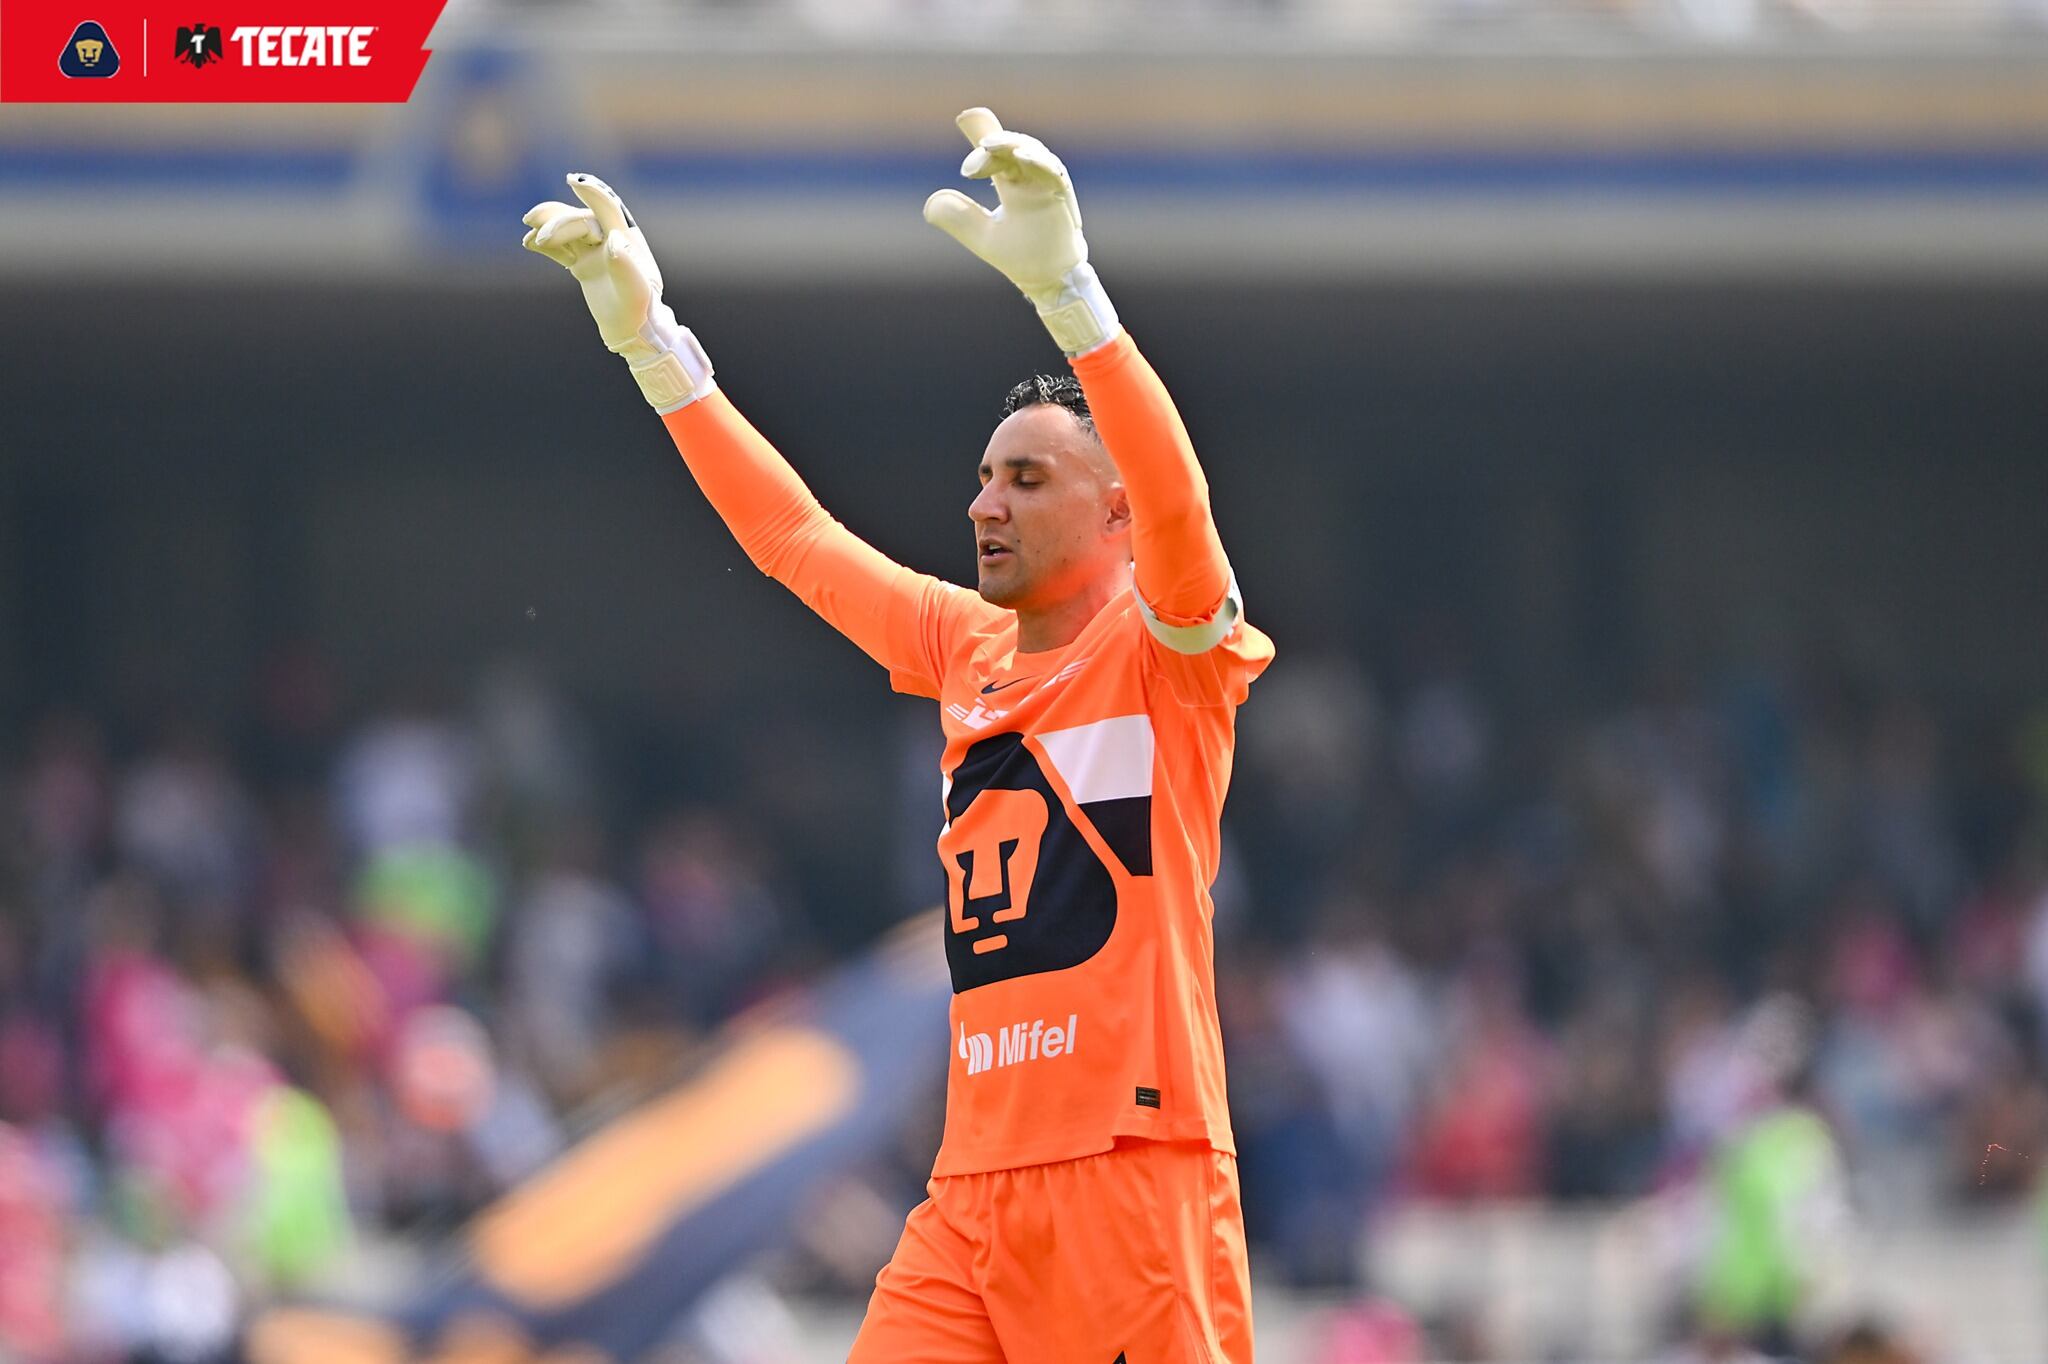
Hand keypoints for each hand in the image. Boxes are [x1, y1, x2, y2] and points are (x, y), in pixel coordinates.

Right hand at [522, 174, 712, 410]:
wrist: (634, 332)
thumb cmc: (640, 311)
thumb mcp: (637, 291)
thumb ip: (626, 266)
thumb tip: (612, 241)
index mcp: (626, 239)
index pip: (607, 209)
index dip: (591, 193)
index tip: (573, 181)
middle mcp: (610, 240)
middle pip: (580, 220)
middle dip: (558, 223)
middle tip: (539, 237)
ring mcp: (595, 251)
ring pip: (567, 229)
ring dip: (547, 226)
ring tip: (529, 233)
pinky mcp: (583, 265)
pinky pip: (560, 249)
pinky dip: (545, 245)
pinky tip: (529, 244)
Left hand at [923, 109, 1118, 354]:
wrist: (1049, 280)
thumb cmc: (1021, 255)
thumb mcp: (981, 235)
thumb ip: (958, 217)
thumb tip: (931, 203)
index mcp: (1012, 182)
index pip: (995, 155)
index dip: (981, 154)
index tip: (966, 172)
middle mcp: (1029, 178)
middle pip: (1013, 146)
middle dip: (994, 140)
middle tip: (980, 146)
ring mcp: (1046, 184)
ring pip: (1031, 152)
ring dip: (1011, 144)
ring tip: (991, 145)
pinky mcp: (1061, 196)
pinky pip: (1052, 171)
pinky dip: (1038, 161)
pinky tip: (1021, 156)